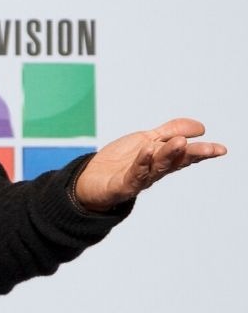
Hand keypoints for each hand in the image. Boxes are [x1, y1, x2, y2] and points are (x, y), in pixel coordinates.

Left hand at [75, 118, 226, 211]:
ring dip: (169, 155)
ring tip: (180, 142)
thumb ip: (170, 132)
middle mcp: (154, 170)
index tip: (221, 149)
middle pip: (175, 161)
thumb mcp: (146, 140)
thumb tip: (201, 127)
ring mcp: (139, 178)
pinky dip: (141, 163)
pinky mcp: (122, 185)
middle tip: (210, 149)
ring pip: (157, 167)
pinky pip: (134, 174)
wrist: (90, 180)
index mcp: (161, 159)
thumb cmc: (121, 161)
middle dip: (192, 154)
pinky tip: (147, 150)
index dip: (202, 152)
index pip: (184, 155)